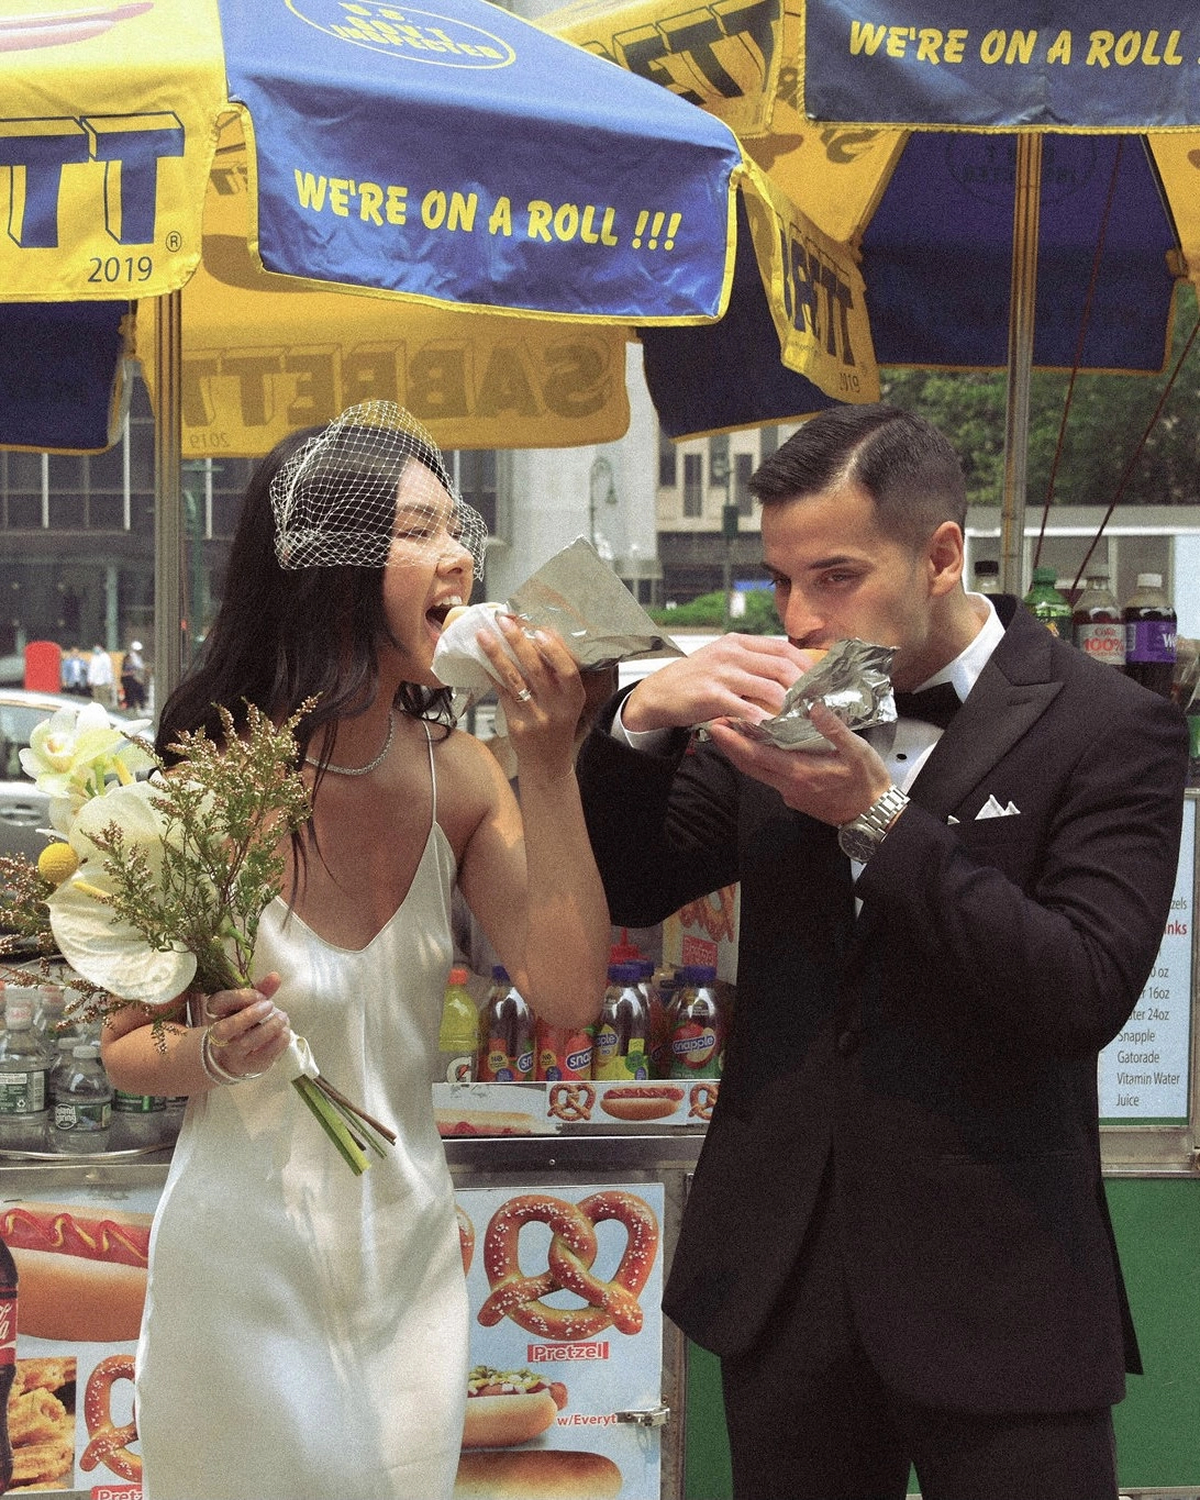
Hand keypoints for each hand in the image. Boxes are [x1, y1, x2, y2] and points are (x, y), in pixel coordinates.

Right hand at [202, 972, 291, 1078]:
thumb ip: (261, 990)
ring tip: (283, 1017)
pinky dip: (278, 1042)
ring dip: (269, 1028)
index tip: (260, 995)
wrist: (235, 1055)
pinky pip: (264, 1055)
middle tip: (270, 1005)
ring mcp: (233, 1052)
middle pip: (226, 1028)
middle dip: (250, 1015)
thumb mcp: (249, 1004)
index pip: (218, 1003)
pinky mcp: (249, 1064)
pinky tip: (285, 1032)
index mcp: (216, 1014)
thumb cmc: (244, 1023)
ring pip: (245, 1043)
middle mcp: (220, 1035)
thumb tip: (275, 975)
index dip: (240, 996)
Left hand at [477, 614, 584, 779]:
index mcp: (574, 698)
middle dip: (518, 641)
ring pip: (514, 679)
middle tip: (504, 621)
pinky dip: (491, 673)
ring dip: (497, 654)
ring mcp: (536, 717)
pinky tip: (482, 659)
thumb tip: (536, 635)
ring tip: (483, 635)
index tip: (539, 630)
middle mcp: (557, 708)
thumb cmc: (557, 724)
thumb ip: (558, 675)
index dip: (554, 650)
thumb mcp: (568, 702)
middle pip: (536, 670)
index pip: (568, 670)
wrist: (547, 762)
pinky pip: (502, 693)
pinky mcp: (517, 724)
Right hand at [622, 635, 815, 733]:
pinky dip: (761, 719)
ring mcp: (721, 672)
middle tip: (812, 703)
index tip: (816, 681)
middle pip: (780, 666)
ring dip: (787, 705)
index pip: (781, 648)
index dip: (804, 664)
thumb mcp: (723, 660)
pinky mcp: (711, 694)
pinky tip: (770, 728)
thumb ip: (750, 662)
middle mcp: (731, 653)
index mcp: (737, 642)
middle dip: (802, 687)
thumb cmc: (695, 679)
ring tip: (797, 718)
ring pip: (768, 687)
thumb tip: (786, 673)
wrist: (660, 692)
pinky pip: (744, 707)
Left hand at [707, 701, 891, 826]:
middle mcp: (788, 785)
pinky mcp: (794, 796)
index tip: (718, 726)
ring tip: (733, 731)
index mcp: (800, 772)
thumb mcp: (857, 751)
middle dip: (729, 746)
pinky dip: (759, 761)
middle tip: (715, 723)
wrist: (874, 815)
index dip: (734, 742)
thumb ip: (834, 728)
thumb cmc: (867, 782)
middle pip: (748, 766)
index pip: (757, 757)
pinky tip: (760, 746)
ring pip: (757, 772)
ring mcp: (790, 793)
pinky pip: (770, 776)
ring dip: (742, 753)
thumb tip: (814, 706)